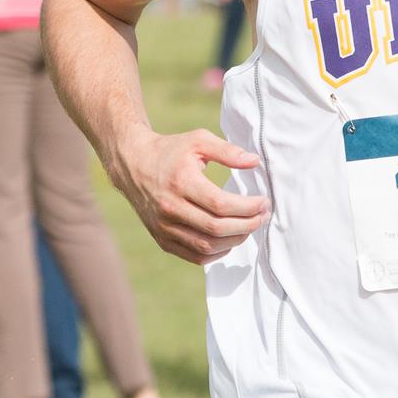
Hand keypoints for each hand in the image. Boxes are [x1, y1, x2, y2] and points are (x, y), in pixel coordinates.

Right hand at [107, 127, 269, 264]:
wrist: (133, 164)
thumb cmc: (170, 151)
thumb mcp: (198, 141)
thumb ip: (228, 151)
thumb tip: (254, 162)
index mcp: (181, 183)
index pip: (220, 204)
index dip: (248, 207)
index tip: (264, 202)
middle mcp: (170, 208)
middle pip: (216, 228)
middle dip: (247, 225)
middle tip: (263, 215)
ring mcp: (164, 227)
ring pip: (207, 246)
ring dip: (235, 240)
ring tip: (250, 226)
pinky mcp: (162, 240)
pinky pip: (195, 256)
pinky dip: (217, 252)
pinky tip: (230, 239)